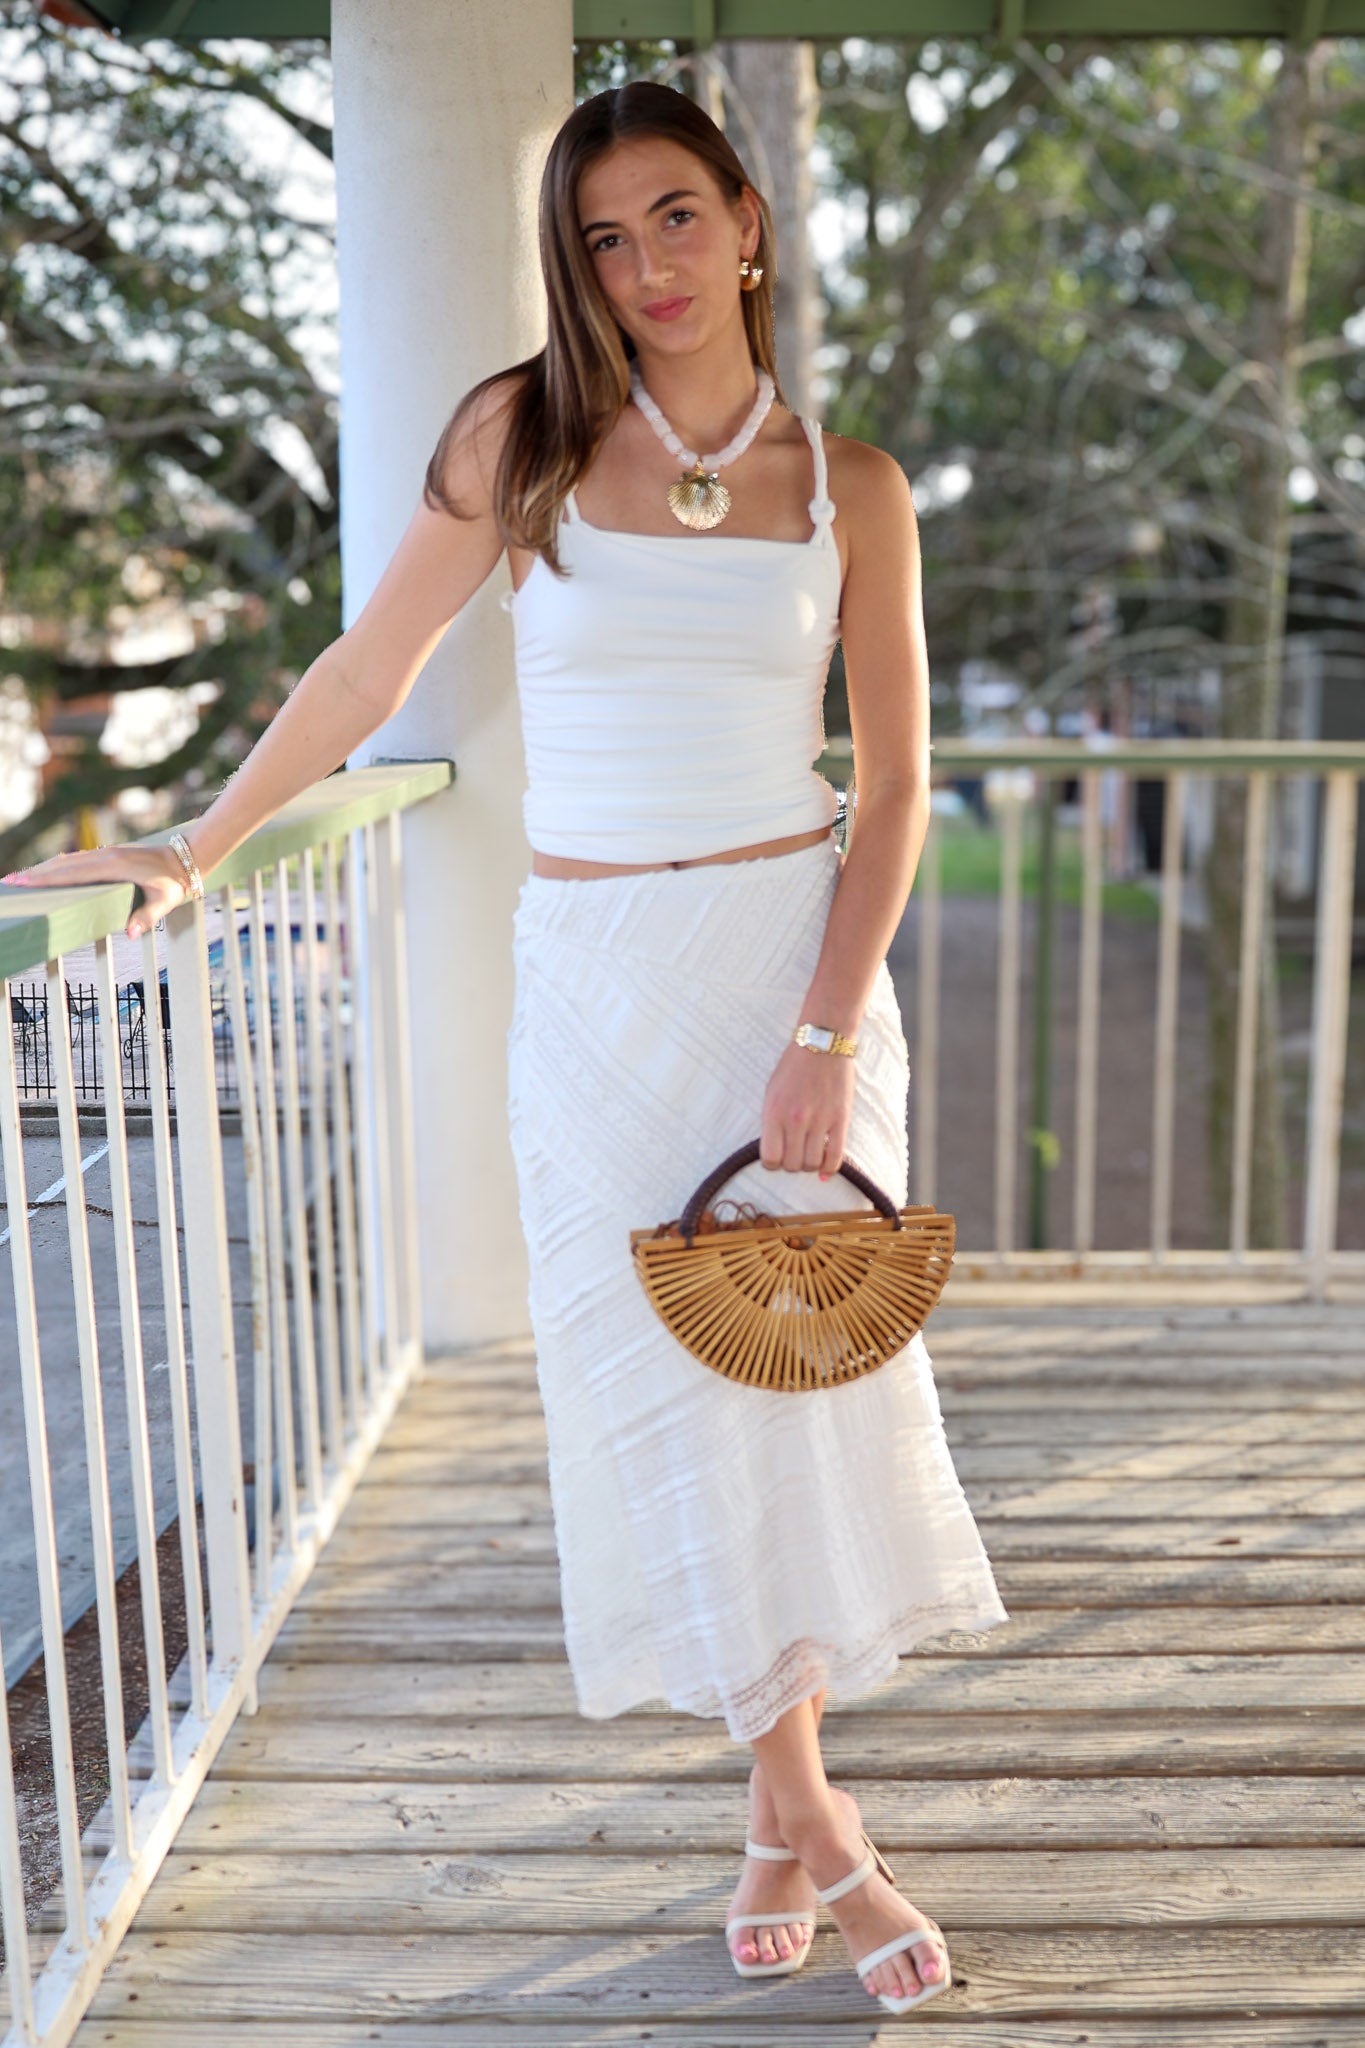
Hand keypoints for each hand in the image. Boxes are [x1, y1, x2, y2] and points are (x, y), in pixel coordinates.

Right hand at [1, 844, 196, 939]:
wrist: (185, 859)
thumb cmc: (174, 883)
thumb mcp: (165, 902)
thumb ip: (148, 918)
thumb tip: (131, 934)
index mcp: (113, 867)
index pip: (71, 874)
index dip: (45, 879)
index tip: (23, 883)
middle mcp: (104, 856)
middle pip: (62, 865)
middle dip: (34, 875)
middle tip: (9, 883)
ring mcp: (106, 853)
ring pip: (67, 861)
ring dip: (43, 869)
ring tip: (21, 879)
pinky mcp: (108, 854)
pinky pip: (77, 860)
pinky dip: (59, 866)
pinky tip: (47, 872)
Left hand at [759, 1039, 856, 1177]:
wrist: (822, 1045)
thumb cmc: (793, 1067)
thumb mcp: (772, 1092)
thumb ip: (772, 1122)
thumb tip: (777, 1151)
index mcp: (774, 1112)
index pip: (770, 1158)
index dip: (772, 1164)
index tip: (776, 1157)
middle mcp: (795, 1120)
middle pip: (792, 1165)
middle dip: (791, 1164)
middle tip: (794, 1154)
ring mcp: (819, 1121)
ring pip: (812, 1164)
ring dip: (809, 1165)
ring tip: (809, 1154)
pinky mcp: (840, 1120)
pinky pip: (835, 1156)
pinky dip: (829, 1168)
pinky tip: (824, 1166)